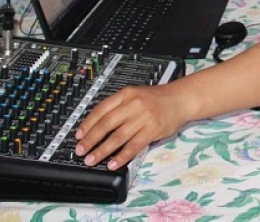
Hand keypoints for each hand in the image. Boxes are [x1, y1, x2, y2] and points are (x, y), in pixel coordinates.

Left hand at [74, 84, 189, 169]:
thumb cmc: (156, 99)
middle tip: (81, 150)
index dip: (88, 124)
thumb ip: (118, 107)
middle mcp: (134, 104)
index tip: (78, 135)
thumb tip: (96, 127)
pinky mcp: (153, 130)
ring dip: (103, 150)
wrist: (181, 99)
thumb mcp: (135, 95)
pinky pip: (134, 145)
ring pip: (118, 136)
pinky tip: (113, 164)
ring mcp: (144, 117)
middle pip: (107, 123)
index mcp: (126, 94)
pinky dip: (122, 156)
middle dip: (91, 139)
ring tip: (92, 159)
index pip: (102, 109)